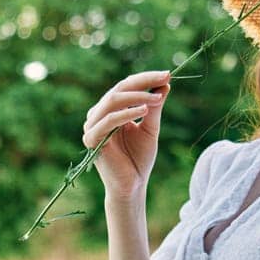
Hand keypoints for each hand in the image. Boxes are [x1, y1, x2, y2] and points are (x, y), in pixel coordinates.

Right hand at [81, 69, 170, 201]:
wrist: (132, 186)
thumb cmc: (139, 158)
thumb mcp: (150, 128)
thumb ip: (155, 107)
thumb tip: (165, 83)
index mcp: (110, 110)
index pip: (126, 86)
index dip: (146, 78)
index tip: (167, 74)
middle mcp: (98, 115)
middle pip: (119, 89)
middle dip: (143, 82)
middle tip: (164, 78)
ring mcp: (92, 126)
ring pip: (113, 101)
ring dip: (137, 97)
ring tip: (158, 98)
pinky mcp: (92, 139)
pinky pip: (109, 120)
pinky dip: (127, 113)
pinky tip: (144, 111)